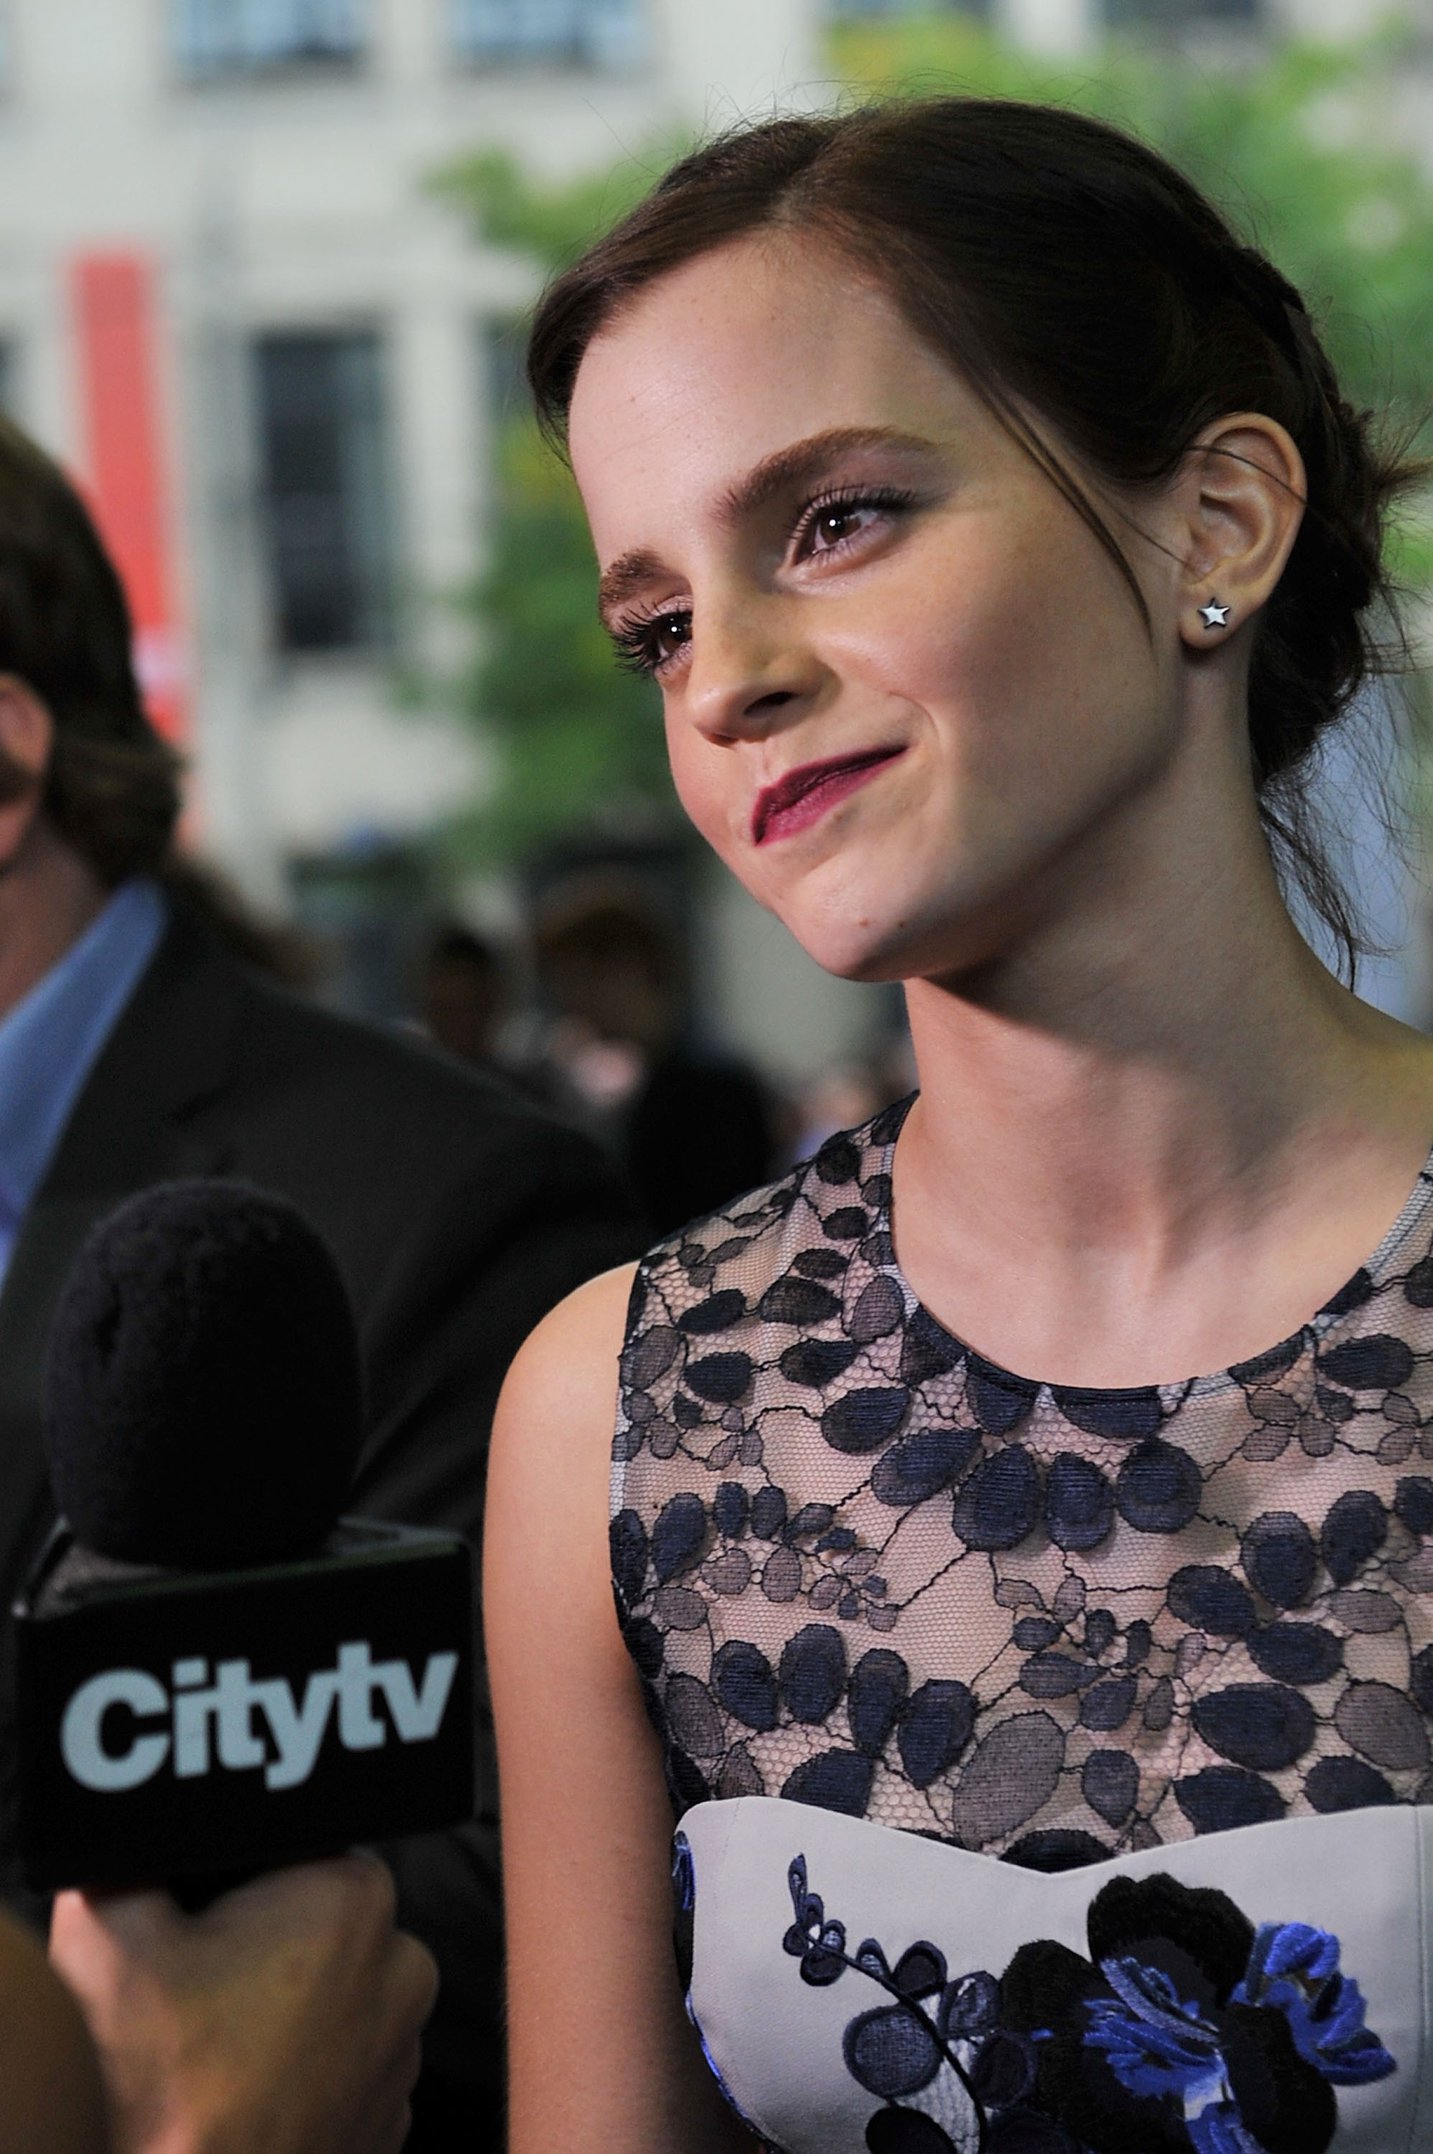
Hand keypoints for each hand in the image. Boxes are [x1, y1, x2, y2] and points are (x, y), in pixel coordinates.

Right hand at [49, 1852, 437, 2153]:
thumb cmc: (157, 2084)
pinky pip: (343, 2069)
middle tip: (195, 1984)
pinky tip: (242, 2091)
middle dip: (262, 1939)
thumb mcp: (106, 1936)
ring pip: (333, 1997)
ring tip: (215, 2049)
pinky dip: (300, 2074)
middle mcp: (404, 1967)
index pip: (298, 1845)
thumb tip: (132, 1842)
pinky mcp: (389, 2123)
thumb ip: (123, 1858)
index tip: (193, 1917)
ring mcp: (404, 2055)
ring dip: (283, 2010)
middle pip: (318, 1920)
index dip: (235, 1877)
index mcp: (355, 1897)